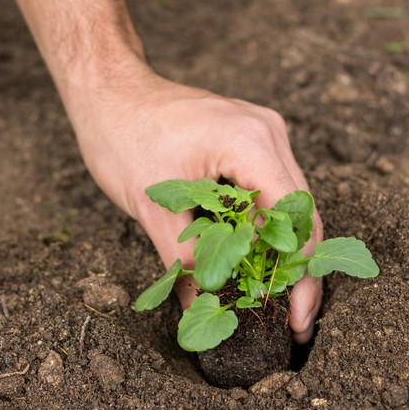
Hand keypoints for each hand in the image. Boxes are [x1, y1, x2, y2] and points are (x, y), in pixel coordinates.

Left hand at [66, 57, 323, 342]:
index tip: (294, 318)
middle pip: (300, 213)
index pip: (295, 218)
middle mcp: (268, 132)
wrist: (108, 89)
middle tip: (290, 320)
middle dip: (296, 269)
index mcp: (250, 143)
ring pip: (288, 203)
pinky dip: (262, 225)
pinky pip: (270, 187)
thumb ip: (185, 263)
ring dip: (278, 249)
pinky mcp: (251, 138)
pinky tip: (252, 260)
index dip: (299, 274)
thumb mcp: (153, 209)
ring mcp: (264, 132)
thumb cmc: (122, 135)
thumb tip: (204, 312)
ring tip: (269, 297)